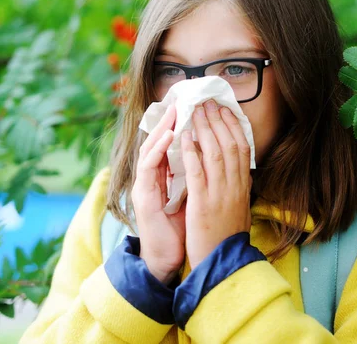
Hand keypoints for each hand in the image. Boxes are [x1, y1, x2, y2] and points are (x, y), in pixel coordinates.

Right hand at [132, 104, 186, 283]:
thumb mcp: (194, 197)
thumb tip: (214, 159)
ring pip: (151, 148)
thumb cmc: (182, 228)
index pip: (172, 146)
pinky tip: (170, 136)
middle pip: (160, 141)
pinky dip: (158, 149)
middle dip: (172, 120)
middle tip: (184, 99)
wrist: (167, 257)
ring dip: (163, 128)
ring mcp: (145, 185)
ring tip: (176, 110)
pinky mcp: (142, 195)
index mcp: (166, 177)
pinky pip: (149, 167)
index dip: (183, 126)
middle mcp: (153, 178)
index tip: (197, 108)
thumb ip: (198, 177)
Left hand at [182, 100, 252, 268]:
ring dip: (206, 129)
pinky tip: (186, 137)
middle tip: (209, 102)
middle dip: (219, 121)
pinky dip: (192, 152)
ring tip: (197, 111)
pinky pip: (198, 172)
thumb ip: (239, 189)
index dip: (234, 127)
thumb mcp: (240, 209)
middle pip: (230, 145)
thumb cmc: (227, 237)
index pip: (242, 150)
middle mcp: (235, 186)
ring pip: (216, 153)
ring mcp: (220, 194)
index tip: (226, 110)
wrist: (222, 263)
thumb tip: (241, 173)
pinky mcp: (203, 204)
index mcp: (243, 187)